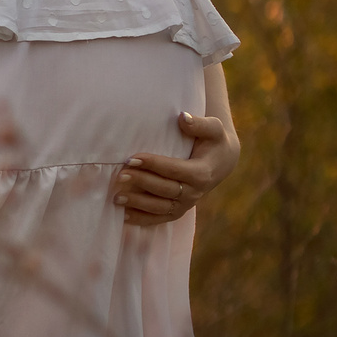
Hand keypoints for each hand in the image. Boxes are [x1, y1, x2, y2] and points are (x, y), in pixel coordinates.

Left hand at [115, 111, 240, 226]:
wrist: (220, 161)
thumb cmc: (213, 141)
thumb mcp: (213, 129)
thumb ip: (199, 124)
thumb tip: (183, 117)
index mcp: (202, 173)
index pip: (175, 170)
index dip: (153, 165)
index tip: (132, 158)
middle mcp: (195, 192)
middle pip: (165, 189)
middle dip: (141, 182)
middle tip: (119, 175)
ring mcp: (186, 204)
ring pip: (161, 207)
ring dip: (138, 204)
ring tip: (116, 198)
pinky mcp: (178, 210)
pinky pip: (160, 218)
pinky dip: (143, 219)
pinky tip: (124, 216)